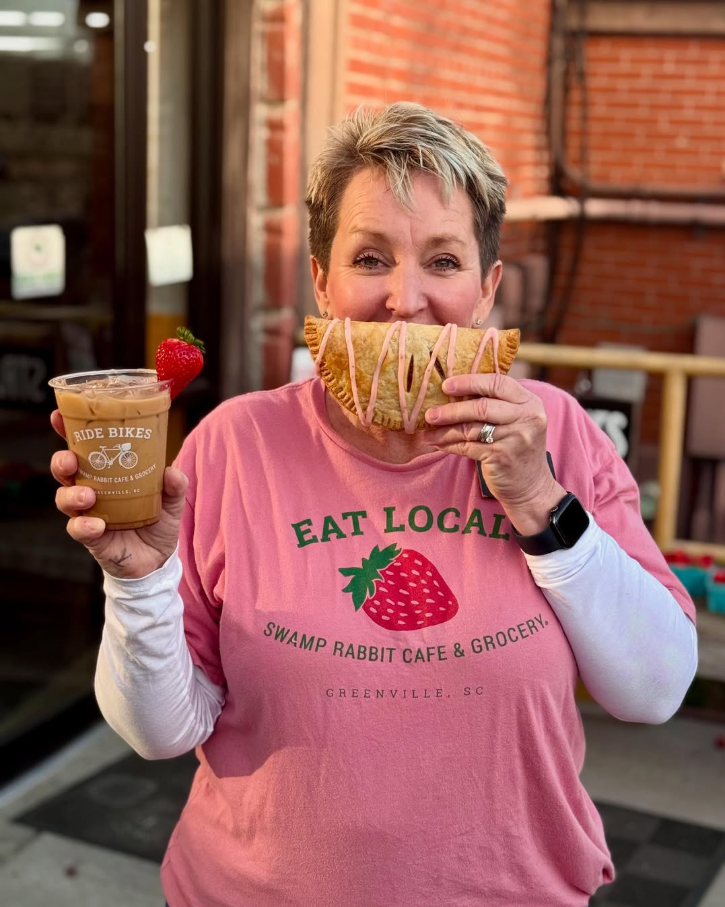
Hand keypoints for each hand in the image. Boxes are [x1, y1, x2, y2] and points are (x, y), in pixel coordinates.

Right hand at [50, 409, 187, 578]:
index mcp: (106, 472)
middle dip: (62, 461)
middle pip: (65, 470)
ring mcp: (88, 513)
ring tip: (88, 496)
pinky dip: (84, 525)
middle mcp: (92, 489)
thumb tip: (172, 472)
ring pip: (64, 498)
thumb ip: (175, 486)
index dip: (67, 431)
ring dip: (71, 494)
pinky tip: (96, 525)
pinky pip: (78, 529)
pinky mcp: (90, 537)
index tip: (58, 416)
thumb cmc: (158, 521)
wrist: (158, 559)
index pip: (82, 447)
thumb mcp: (172, 500)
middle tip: (71, 460)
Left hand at [424, 374, 565, 534]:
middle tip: (430, 413)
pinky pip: (468, 447)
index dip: (470, 382)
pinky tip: (437, 444)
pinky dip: (450, 445)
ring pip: (471, 429)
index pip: (498, 383)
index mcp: (530, 402)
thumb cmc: (517, 447)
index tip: (447, 385)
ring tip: (427, 432)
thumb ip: (497, 403)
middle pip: (482, 407)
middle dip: (452, 410)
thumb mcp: (518, 420)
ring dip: (445, 431)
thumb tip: (453, 391)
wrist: (531, 486)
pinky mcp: (502, 457)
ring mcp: (516, 438)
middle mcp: (527, 418)